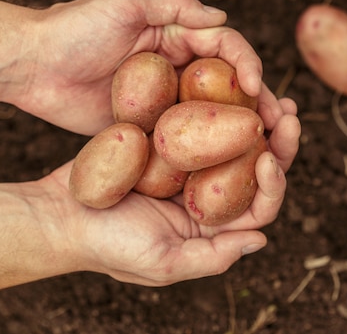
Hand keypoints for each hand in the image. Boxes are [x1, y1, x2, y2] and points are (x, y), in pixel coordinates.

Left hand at [18, 0, 265, 134]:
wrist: (31, 65)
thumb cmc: (74, 28)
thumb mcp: (124, 3)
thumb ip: (174, 4)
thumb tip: (221, 15)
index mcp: (176, 35)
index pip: (226, 47)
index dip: (248, 64)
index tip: (257, 87)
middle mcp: (177, 68)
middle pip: (228, 86)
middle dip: (258, 102)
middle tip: (278, 124)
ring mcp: (165, 101)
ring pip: (212, 116)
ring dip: (239, 131)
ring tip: (265, 149)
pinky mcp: (149, 128)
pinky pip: (183, 140)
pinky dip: (206, 152)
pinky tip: (225, 167)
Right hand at [38, 98, 299, 284]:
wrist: (59, 216)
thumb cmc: (106, 244)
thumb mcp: (162, 263)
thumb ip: (212, 257)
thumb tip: (262, 239)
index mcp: (210, 226)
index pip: (258, 206)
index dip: (274, 182)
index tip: (269, 156)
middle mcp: (204, 197)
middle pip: (253, 168)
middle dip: (277, 141)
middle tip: (288, 111)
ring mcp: (185, 169)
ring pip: (229, 141)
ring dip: (252, 116)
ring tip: (266, 91)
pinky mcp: (164, 146)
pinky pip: (196, 124)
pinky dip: (213, 106)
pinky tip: (225, 83)